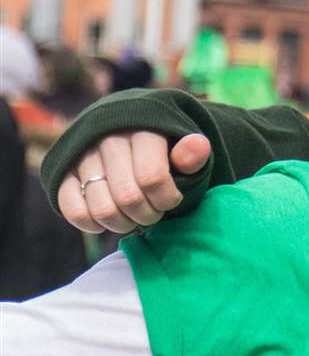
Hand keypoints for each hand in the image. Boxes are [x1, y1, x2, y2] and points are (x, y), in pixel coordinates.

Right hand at [57, 132, 212, 233]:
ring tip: (134, 219)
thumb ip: (192, 152)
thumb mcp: (185, 148)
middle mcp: (108, 139)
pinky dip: (92, 224)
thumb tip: (197, 146)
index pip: (152, 177)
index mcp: (142, 130)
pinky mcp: (63, 172)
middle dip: (147, 215)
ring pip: (101, 208)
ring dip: (123, 224)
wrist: (129, 132)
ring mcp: (82, 156)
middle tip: (154, 214)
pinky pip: (72, 210)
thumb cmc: (164, 148)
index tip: (171, 200)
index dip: (166, 199)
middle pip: (128, 197)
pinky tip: (108, 221)